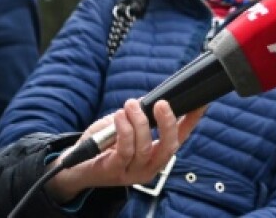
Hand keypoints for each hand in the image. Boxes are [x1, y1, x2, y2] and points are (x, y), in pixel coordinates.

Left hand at [46, 99, 204, 203]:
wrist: (74, 168)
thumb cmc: (102, 145)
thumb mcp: (125, 127)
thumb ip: (139, 118)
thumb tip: (148, 102)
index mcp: (157, 154)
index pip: (181, 136)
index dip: (192, 119)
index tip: (201, 102)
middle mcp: (150, 166)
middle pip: (169, 146)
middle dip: (168, 122)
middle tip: (161, 103)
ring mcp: (133, 172)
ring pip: (145, 146)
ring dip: (139, 121)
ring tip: (131, 105)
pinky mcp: (115, 171)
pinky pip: (125, 149)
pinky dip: (125, 129)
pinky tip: (119, 116)